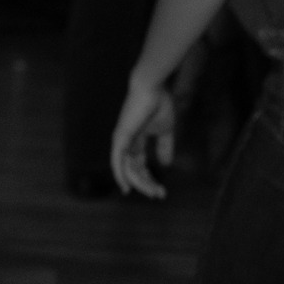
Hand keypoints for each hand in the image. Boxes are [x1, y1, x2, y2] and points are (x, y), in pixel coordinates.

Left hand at [111, 77, 176, 198]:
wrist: (153, 88)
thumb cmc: (159, 104)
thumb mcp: (165, 130)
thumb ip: (164, 147)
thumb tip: (166, 164)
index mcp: (135, 140)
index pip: (139, 165)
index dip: (149, 179)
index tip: (161, 191)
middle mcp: (125, 142)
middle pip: (133, 170)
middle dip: (146, 184)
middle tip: (159, 195)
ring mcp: (121, 140)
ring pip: (126, 169)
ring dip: (140, 183)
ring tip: (153, 192)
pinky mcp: (120, 137)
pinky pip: (117, 160)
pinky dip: (120, 174)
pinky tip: (126, 186)